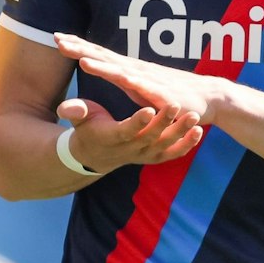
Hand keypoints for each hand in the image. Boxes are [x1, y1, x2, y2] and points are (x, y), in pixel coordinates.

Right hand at [55, 95, 203, 172]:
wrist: (95, 155)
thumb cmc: (87, 129)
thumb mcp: (79, 118)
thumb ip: (75, 110)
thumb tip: (65, 107)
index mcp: (112, 137)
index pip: (126, 130)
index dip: (138, 121)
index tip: (149, 109)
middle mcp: (130, 148)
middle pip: (150, 137)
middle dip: (164, 122)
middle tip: (176, 105)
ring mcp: (144, 154)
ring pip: (165, 145)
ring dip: (180, 133)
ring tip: (194, 117)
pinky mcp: (154, 157)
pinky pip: (173, 154)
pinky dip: (186, 145)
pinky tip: (198, 132)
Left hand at [56, 33, 235, 123]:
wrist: (208, 98)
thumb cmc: (171, 93)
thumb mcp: (140, 87)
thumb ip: (123, 79)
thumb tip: (106, 69)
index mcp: (129, 70)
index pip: (99, 55)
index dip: (79, 46)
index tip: (57, 38)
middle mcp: (136, 70)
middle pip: (104, 57)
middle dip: (81, 48)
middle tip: (58, 39)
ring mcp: (149, 80)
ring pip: (121, 70)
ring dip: (103, 64)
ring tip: (82, 59)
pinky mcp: (163, 94)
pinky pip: (147, 88)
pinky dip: (134, 82)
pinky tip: (122, 77)